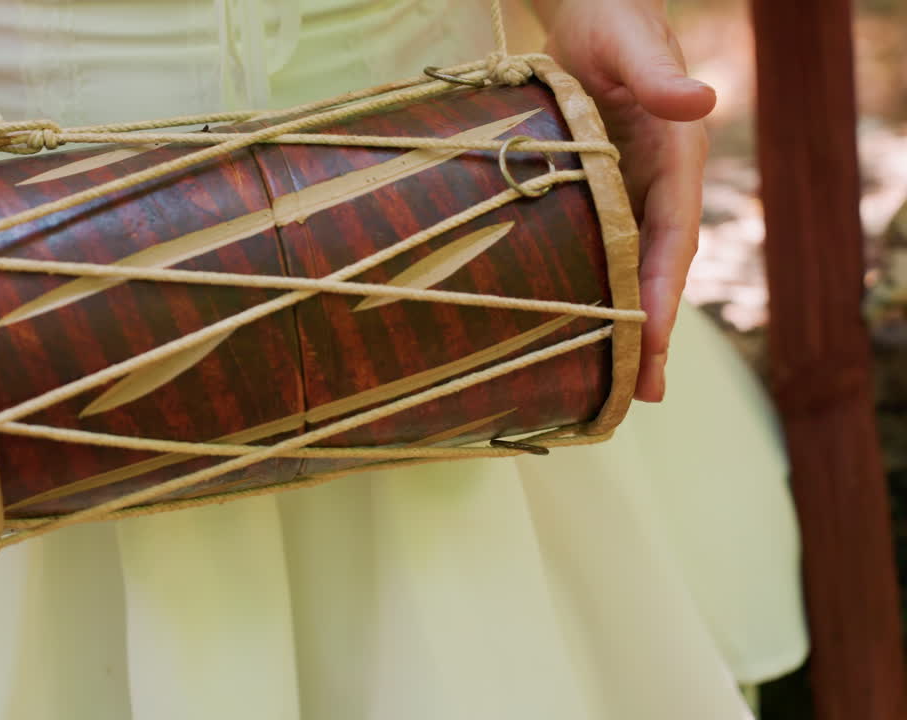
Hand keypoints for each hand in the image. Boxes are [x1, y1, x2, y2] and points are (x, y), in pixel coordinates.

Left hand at [536, 0, 714, 401]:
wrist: (593, 11)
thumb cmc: (614, 19)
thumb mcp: (632, 43)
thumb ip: (660, 74)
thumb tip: (702, 101)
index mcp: (676, 157)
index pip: (673, 235)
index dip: (662, 290)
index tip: (649, 339)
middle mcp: (660, 183)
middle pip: (659, 269)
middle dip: (651, 331)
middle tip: (641, 394)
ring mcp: (632, 191)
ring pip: (633, 270)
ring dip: (627, 326)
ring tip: (618, 388)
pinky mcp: (602, 193)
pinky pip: (604, 251)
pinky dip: (599, 294)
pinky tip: (582, 333)